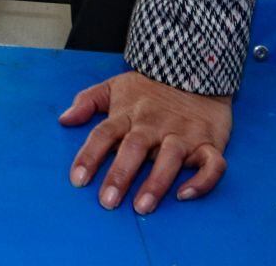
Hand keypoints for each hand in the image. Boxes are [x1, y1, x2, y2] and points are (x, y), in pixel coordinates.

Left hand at [60, 70, 232, 213]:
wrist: (195, 70)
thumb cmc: (149, 88)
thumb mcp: (114, 86)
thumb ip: (87, 102)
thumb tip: (63, 119)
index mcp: (128, 114)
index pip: (103, 134)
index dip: (89, 156)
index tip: (77, 179)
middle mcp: (154, 124)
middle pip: (134, 148)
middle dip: (120, 175)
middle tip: (107, 201)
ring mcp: (183, 134)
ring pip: (170, 158)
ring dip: (156, 183)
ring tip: (142, 206)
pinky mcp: (210, 142)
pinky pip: (212, 165)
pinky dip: (202, 181)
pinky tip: (185, 195)